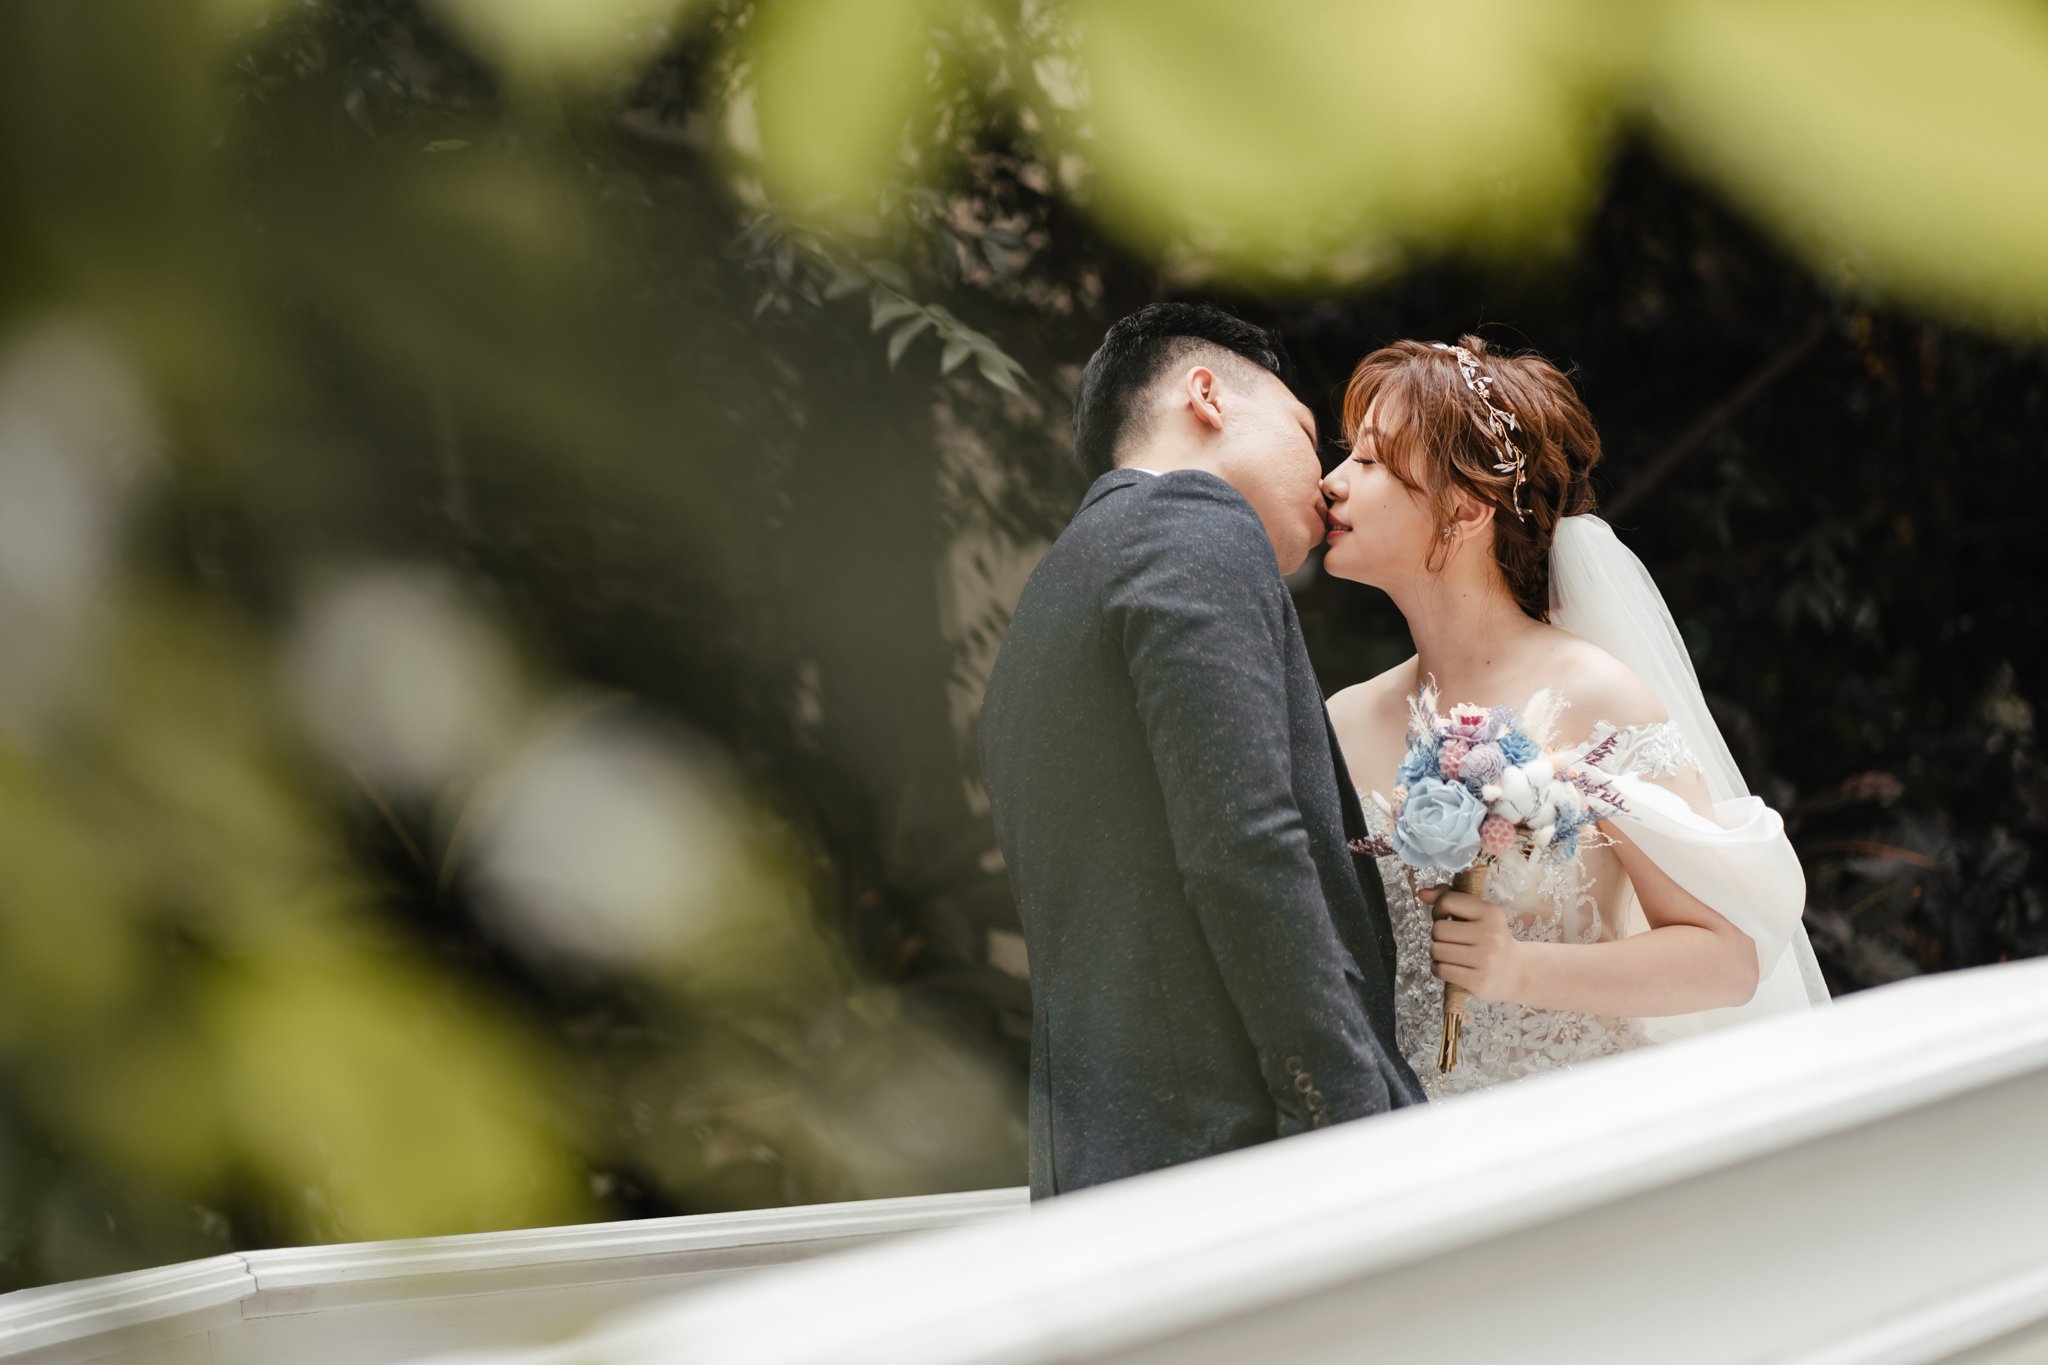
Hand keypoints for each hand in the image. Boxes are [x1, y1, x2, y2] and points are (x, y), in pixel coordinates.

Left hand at [1418, 885, 1523, 1002]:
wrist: (1516, 972)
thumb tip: (1422, 893)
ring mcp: (1485, 959)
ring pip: (1436, 950)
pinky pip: (1440, 970)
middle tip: (1451, 940)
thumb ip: (1450, 899)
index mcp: (1491, 912)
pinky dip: (1439, 969)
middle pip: (1438, 929)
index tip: (1445, 917)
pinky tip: (1452, 967)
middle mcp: (1490, 934)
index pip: (1448, 901)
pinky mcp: (1478, 981)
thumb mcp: (1479, 914)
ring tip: (1452, 954)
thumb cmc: (1490, 938)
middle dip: (1438, 935)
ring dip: (1438, 953)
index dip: (1438, 909)